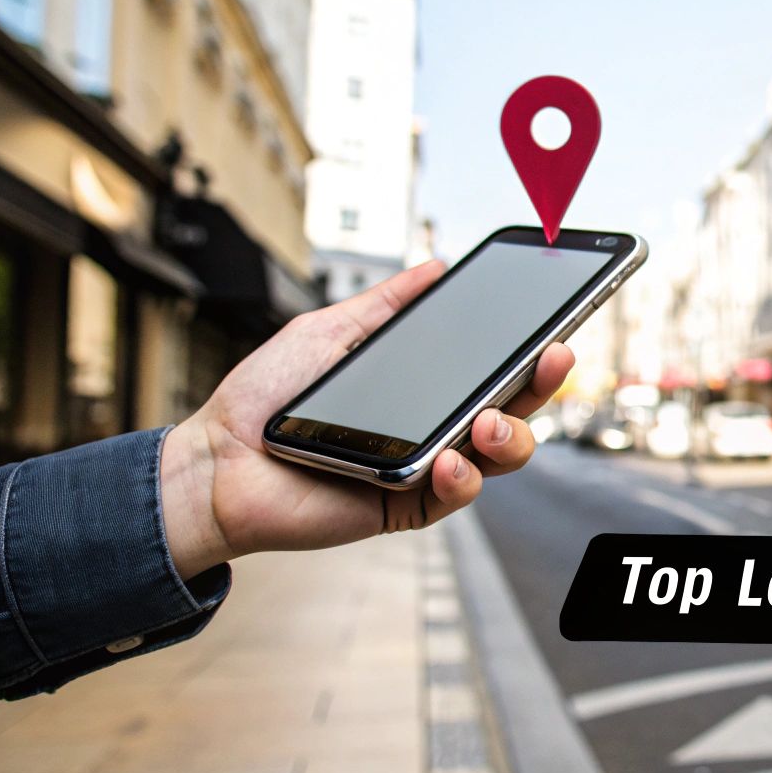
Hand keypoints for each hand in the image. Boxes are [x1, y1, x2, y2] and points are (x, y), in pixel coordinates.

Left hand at [159, 260, 574, 579]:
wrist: (216, 460)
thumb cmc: (266, 398)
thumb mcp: (328, 332)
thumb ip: (384, 305)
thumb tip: (435, 267)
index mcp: (425, 386)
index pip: (492, 366)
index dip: (529, 350)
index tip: (554, 325)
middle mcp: (434, 426)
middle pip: (513, 409)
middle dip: (542, 385)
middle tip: (553, 357)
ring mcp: (425, 467)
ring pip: (499, 457)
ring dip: (510, 436)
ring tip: (488, 421)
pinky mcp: (407, 505)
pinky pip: (456, 494)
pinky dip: (462, 476)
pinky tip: (448, 459)